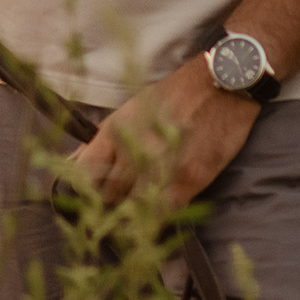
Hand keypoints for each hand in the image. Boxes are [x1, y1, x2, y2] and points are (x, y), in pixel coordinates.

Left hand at [71, 56, 259, 211]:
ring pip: (135, 208)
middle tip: (124, 199)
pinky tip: (164, 207)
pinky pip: (165, 212)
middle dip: (114, 200)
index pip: (85, 172)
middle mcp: (133, 150)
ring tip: (144, 205)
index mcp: (115, 129)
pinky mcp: (188, 181)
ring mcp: (160, 168)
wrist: (221, 85)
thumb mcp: (134, 108)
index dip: (84, 188)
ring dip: (136, 212)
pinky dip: (162, 214)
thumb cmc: (175, 94)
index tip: (89, 195)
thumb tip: (78, 162)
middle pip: (109, 194)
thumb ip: (107, 139)